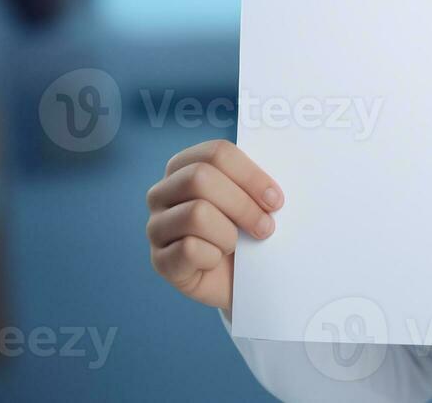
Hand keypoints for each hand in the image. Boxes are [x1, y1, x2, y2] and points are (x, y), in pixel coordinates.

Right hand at [145, 139, 283, 310]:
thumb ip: (256, 184)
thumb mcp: (255, 201)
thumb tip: (271, 187)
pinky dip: (213, 257)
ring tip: (236, 245)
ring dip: (228, 234)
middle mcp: (162, 192)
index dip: (251, 175)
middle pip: (200, 178)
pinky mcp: (159, 260)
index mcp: (186, 165)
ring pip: (196, 213)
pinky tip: (216, 260)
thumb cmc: (248, 231)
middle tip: (266, 227)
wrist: (241, 279)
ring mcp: (156, 226)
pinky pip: (189, 249)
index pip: (217, 153)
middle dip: (243, 205)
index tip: (275, 199)